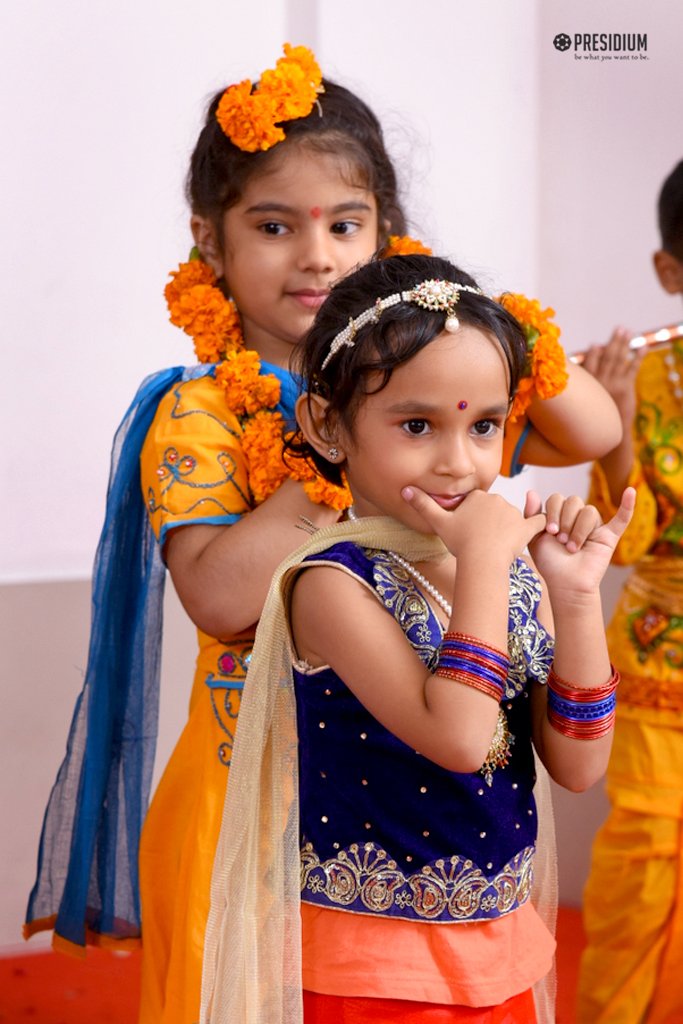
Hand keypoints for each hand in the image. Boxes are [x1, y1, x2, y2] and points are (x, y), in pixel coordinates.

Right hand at [402, 486, 546, 565]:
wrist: (481, 560)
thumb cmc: (460, 543)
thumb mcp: (438, 523)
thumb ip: (422, 505)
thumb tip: (404, 490)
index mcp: (479, 496)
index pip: (477, 504)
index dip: (472, 517)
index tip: (468, 531)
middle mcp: (498, 500)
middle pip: (494, 510)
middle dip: (489, 522)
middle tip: (481, 541)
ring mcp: (514, 513)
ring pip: (511, 517)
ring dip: (507, 528)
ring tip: (497, 546)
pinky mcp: (526, 528)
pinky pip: (538, 522)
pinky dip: (540, 523)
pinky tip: (539, 527)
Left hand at [527, 487, 635, 596]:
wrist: (565, 584)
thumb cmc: (550, 563)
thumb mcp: (535, 537)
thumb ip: (532, 515)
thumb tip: (531, 491)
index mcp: (560, 515)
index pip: (557, 498)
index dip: (553, 511)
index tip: (549, 531)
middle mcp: (577, 518)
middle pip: (574, 501)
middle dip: (565, 520)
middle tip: (561, 540)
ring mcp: (595, 526)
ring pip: (589, 511)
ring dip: (579, 530)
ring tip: (574, 548)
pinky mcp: (609, 536)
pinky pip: (621, 518)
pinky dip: (627, 505)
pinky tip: (630, 492)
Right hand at [581, 326, 640, 426]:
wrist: (608, 431)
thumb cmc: (593, 415)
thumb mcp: (583, 400)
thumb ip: (583, 382)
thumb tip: (583, 361)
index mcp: (588, 383)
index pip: (590, 362)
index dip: (594, 353)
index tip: (595, 345)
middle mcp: (600, 381)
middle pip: (607, 356)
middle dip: (614, 341)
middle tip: (619, 328)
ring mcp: (614, 383)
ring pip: (619, 359)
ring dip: (624, 344)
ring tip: (628, 332)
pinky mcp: (626, 388)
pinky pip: (632, 368)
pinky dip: (638, 357)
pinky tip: (642, 347)